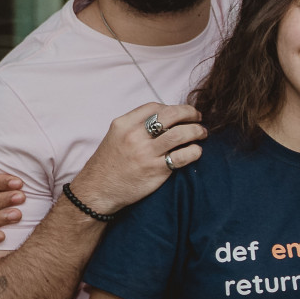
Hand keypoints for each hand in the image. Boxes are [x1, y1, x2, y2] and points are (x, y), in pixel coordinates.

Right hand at [71, 102, 206, 214]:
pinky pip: (183, 156)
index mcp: (123, 124)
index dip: (173, 107)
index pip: (155, 107)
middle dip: (190, 113)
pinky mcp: (156, 170)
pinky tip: (196, 151)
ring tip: (202, 133)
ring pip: (180, 134)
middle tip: (198, 118)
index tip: (181, 114)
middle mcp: (134, 136)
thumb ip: (136, 126)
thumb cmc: (109, 164)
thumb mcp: (116, 136)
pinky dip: (195, 151)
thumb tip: (165, 118)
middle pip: (171, 115)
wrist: (97, 191)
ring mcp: (146, 153)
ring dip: (197, 131)